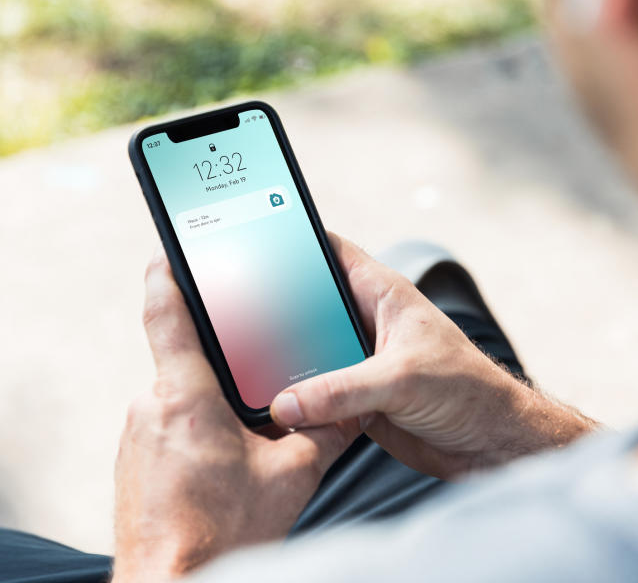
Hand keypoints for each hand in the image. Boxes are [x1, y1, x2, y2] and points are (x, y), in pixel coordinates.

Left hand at [113, 250, 361, 581]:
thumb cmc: (223, 533)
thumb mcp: (293, 475)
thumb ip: (325, 431)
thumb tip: (353, 409)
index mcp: (188, 399)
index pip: (168, 315)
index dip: (169, 275)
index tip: (171, 251)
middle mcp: (152, 409)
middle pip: (187, 360)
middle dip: (226, 365)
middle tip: (259, 380)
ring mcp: (138, 437)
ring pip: (182, 398)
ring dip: (215, 407)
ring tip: (248, 441)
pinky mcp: (135, 462)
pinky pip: (170, 427)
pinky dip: (199, 432)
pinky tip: (225, 466)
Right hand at [269, 234, 596, 479]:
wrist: (491, 443)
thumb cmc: (467, 391)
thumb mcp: (401, 380)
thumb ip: (341, 390)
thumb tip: (285, 403)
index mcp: (384, 295)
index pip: (332, 253)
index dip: (295, 241)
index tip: (254, 238)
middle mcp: (368, 324)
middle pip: (309, 307)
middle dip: (275, 311)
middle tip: (232, 316)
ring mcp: (361, 362)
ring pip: (308, 355)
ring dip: (284, 364)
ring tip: (242, 367)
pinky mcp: (358, 399)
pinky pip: (316, 394)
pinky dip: (297, 401)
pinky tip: (270, 407)